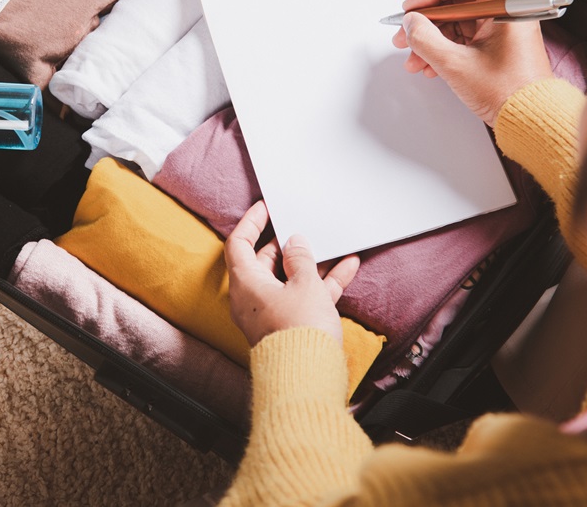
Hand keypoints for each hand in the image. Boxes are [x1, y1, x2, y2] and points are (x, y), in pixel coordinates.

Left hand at [224, 201, 359, 347]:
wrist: (307, 377)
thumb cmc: (299, 330)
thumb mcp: (305, 284)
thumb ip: (300, 259)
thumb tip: (295, 243)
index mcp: (245, 283)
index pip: (239, 244)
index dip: (251, 223)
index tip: (265, 208)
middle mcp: (253, 298)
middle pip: (265, 261)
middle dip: (287, 244)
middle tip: (302, 227)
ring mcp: (271, 312)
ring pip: (289, 279)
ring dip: (311, 263)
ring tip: (332, 244)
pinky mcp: (290, 324)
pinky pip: (304, 296)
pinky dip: (322, 282)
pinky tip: (347, 267)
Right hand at [392, 0, 552, 126]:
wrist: (530, 119)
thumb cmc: (512, 92)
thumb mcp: (456, 64)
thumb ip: (425, 39)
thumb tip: (411, 24)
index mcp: (505, 2)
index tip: (411, 9)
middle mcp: (506, 9)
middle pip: (454, 1)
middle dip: (425, 21)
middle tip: (407, 34)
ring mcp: (501, 26)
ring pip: (455, 21)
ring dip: (431, 39)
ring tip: (415, 57)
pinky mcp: (497, 43)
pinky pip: (463, 36)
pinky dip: (444, 48)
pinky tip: (429, 64)